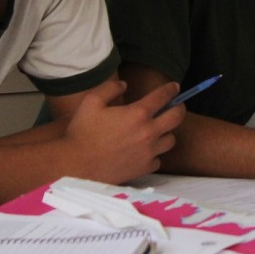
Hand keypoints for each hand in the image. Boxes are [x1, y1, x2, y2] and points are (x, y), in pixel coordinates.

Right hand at [63, 80, 182, 183]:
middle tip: (175, 107)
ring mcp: (148, 152)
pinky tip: (145, 151)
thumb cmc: (81, 133)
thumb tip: (124, 85)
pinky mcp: (144, 168)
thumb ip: (110, 88)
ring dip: (166, 133)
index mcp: (138, 114)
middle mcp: (148, 132)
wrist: (75, 166)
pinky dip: (155, 154)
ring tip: (158, 130)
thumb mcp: (91, 102)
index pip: (163, 96)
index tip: (174, 87)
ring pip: (171, 140)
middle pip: (177, 117)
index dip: (171, 89)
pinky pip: (158, 159)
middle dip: (179, 108)